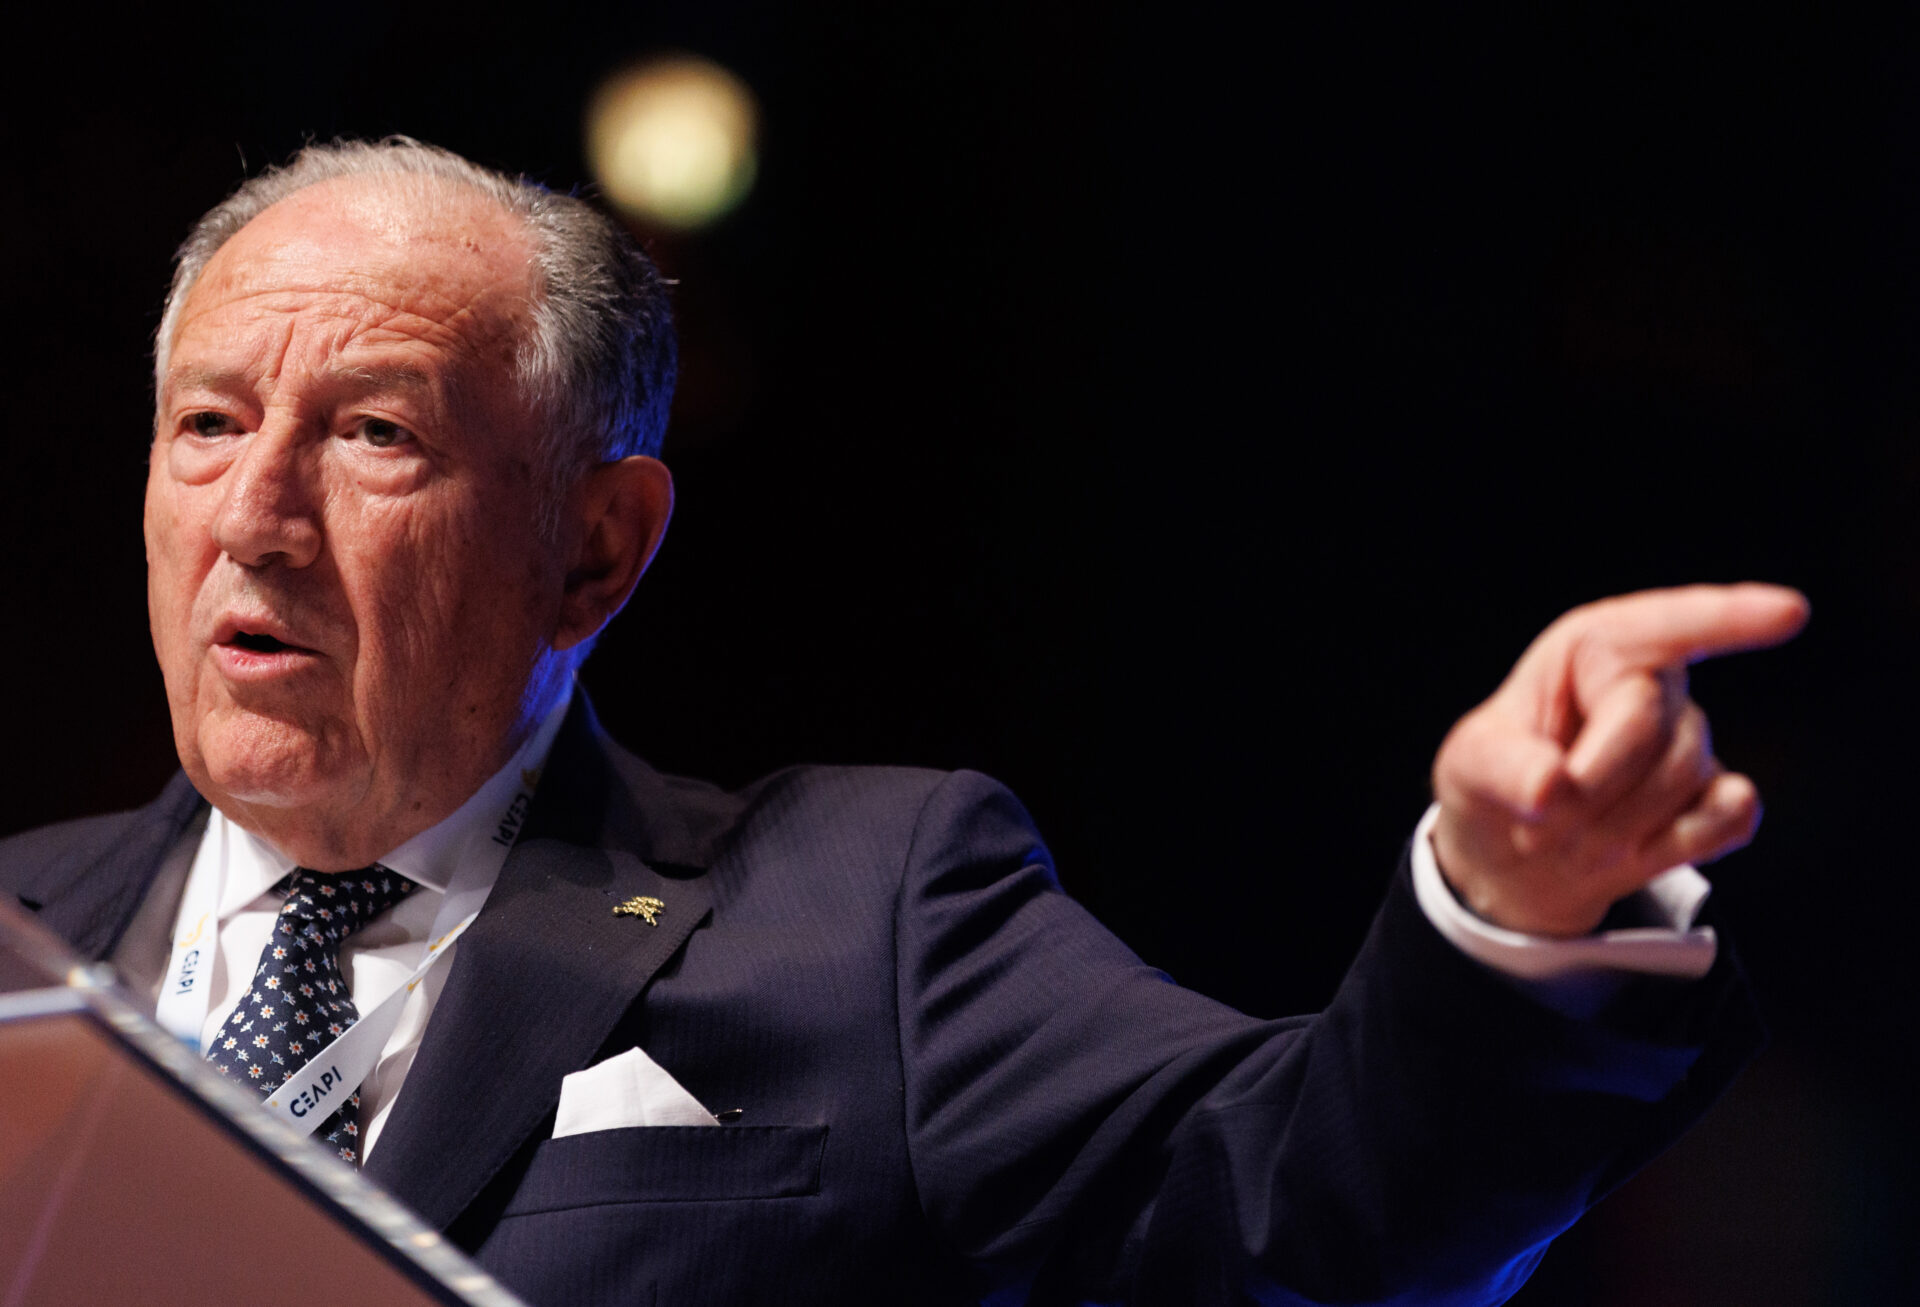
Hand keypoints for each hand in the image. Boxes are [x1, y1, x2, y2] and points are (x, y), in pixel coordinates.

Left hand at [1430, 584, 1808, 936]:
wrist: (1513, 860)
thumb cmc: (1493, 785)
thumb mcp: (1468, 766)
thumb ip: (1503, 769)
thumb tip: (1554, 789)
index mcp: (1594, 648)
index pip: (1667, 624)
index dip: (1728, 618)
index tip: (1790, 611)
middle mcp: (1654, 684)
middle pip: (1648, 728)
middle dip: (1589, 787)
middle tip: (1536, 825)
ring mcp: (1692, 742)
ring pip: (1682, 780)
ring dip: (1614, 828)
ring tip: (1569, 838)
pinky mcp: (1717, 800)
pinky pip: (1729, 819)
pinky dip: (1674, 847)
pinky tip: (1636, 848)